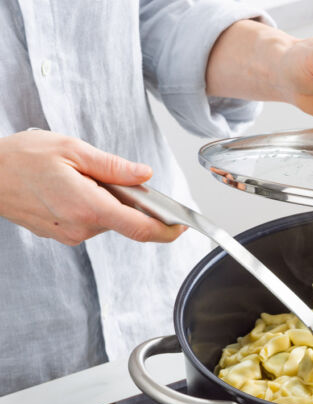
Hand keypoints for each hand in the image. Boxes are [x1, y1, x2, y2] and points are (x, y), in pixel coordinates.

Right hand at [0, 130, 185, 245]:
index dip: (167, 230)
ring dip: (105, 201)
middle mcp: (81, 228)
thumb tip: (145, 176)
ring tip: (78, 177)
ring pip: (106, 221)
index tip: (182, 225)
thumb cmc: (21, 158)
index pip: (141, 229)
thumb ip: (113, 167)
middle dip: (128, 200)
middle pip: (125, 221)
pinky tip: (68, 189)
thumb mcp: (72, 150)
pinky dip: (90, 206)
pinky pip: (88, 222)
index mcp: (88, 207)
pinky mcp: (61, 235)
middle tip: (106, 174)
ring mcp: (70, 235)